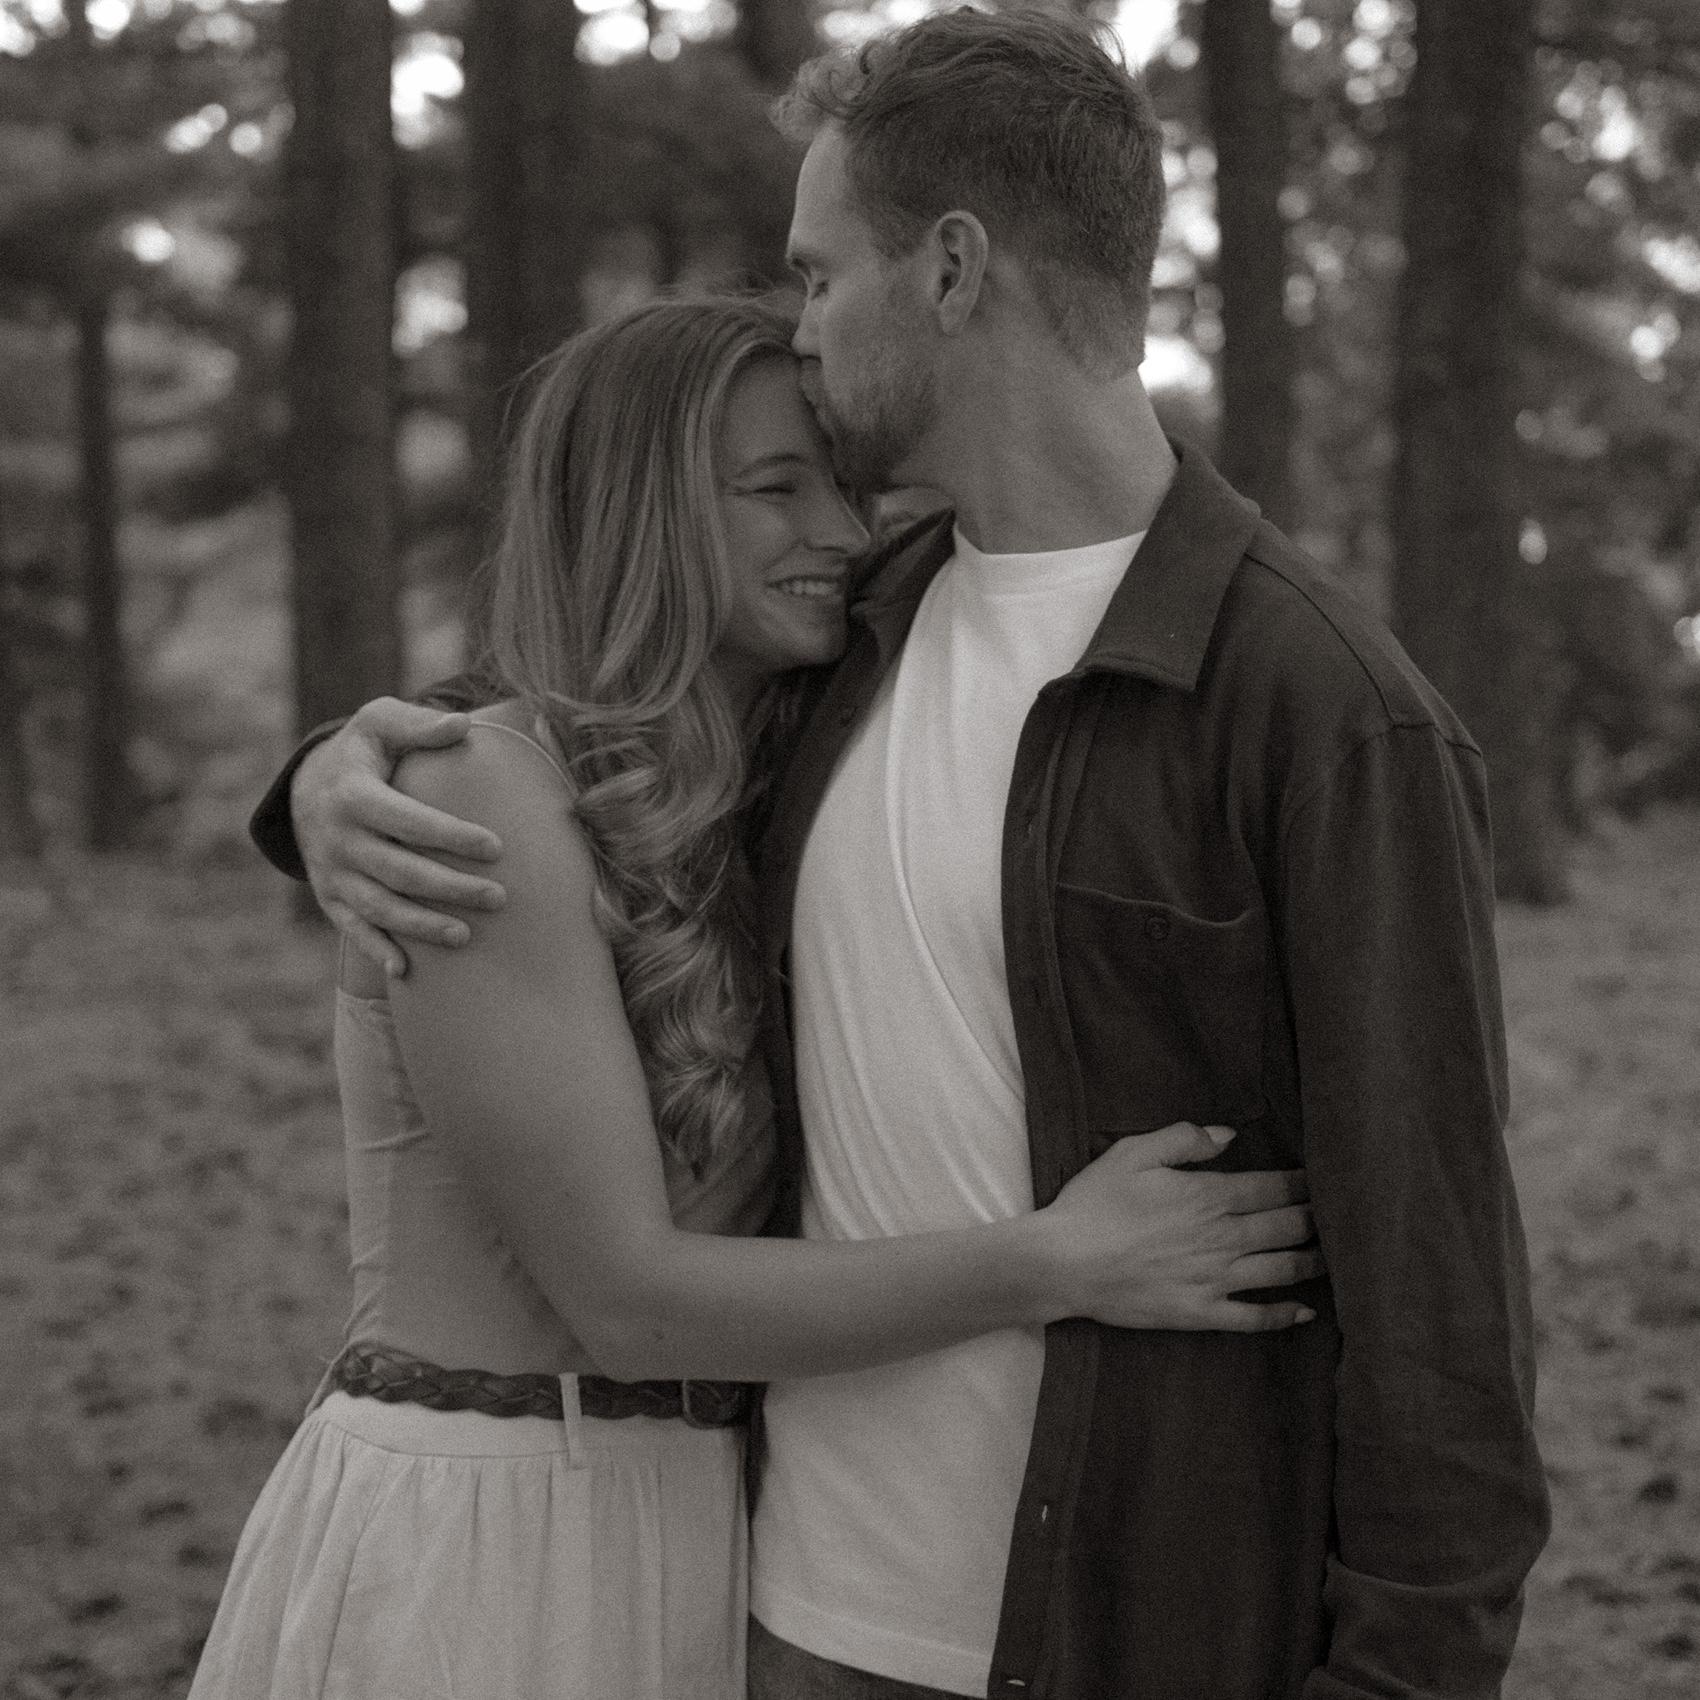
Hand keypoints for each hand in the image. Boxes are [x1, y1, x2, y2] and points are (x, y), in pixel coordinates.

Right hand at [292, 698, 507, 975]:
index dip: (451, 836)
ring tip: (467, 935)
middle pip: (398, 871)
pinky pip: (351, 928)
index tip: (497, 847)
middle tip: (500, 897)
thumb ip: (419, 726)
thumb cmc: (363, 751)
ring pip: (378, 906)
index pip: (407, 820)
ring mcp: (331, 871)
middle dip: (450, 888)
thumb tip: (464, 724)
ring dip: (421, 925)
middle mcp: (337, 837)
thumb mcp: (380, 723)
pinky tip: (406, 971)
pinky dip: (376, 950)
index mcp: (353, 794)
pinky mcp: (329, 894)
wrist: (306, 784)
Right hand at [1044, 1124, 1320, 1331]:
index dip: (1306, 1183)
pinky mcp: (1202, 1313)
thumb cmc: (1094, 1203)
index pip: (1275, 1188)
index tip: (1328, 1178)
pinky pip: (1254, 1317)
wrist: (1064, 1264)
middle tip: (1344, 1215)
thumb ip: (1184, 1139)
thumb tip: (1228, 1135)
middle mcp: (1223, 1239)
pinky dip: (1285, 1314)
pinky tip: (1306, 1311)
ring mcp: (1216, 1280)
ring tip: (1337, 1255)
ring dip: (1314, 1261)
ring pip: (1283, 1270)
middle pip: (1288, 1227)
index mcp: (1209, 1196)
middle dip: (1320, 1218)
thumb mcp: (1132, 1153)